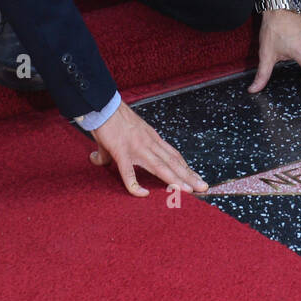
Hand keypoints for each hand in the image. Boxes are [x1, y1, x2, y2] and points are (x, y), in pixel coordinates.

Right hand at [89, 102, 206, 196]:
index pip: (173, 155)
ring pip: (160, 167)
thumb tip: (97, 159)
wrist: (103, 106)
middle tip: (203, 187)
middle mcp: (149, 143)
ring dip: (175, 179)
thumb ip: (113, 151)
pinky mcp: (121, 151)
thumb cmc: (112, 119)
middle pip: (173, 162)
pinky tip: (142, 194)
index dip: (185, 167)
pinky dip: (135, 184)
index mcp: (152, 139)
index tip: (195, 177)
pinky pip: (129, 172)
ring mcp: (137, 148)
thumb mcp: (120, 135)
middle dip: (189, 175)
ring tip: (188, 191)